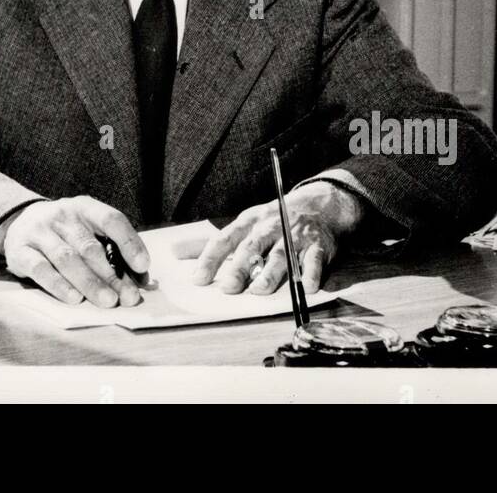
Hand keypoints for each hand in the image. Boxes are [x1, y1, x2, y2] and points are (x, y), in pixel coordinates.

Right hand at [0, 197, 149, 308]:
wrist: (20, 223)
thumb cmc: (65, 233)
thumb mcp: (87, 230)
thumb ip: (113, 251)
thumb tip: (142, 280)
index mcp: (84, 207)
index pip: (111, 219)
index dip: (129, 242)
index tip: (143, 266)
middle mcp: (62, 215)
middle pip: (90, 247)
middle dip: (112, 275)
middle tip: (128, 298)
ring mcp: (39, 231)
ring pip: (67, 258)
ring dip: (89, 282)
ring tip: (107, 301)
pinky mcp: (20, 250)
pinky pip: (40, 269)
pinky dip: (58, 285)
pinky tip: (73, 298)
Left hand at [191, 182, 365, 294]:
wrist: (320, 205)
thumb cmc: (275, 219)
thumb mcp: (247, 223)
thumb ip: (219, 243)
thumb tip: (176, 252)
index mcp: (249, 222)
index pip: (225, 239)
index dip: (210, 259)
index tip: (198, 278)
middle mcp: (270, 226)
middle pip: (252, 247)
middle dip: (240, 267)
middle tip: (228, 287)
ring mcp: (295, 236)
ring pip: (281, 256)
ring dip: (270, 274)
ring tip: (259, 291)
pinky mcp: (319, 246)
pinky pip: (314, 261)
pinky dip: (311, 274)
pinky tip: (306, 288)